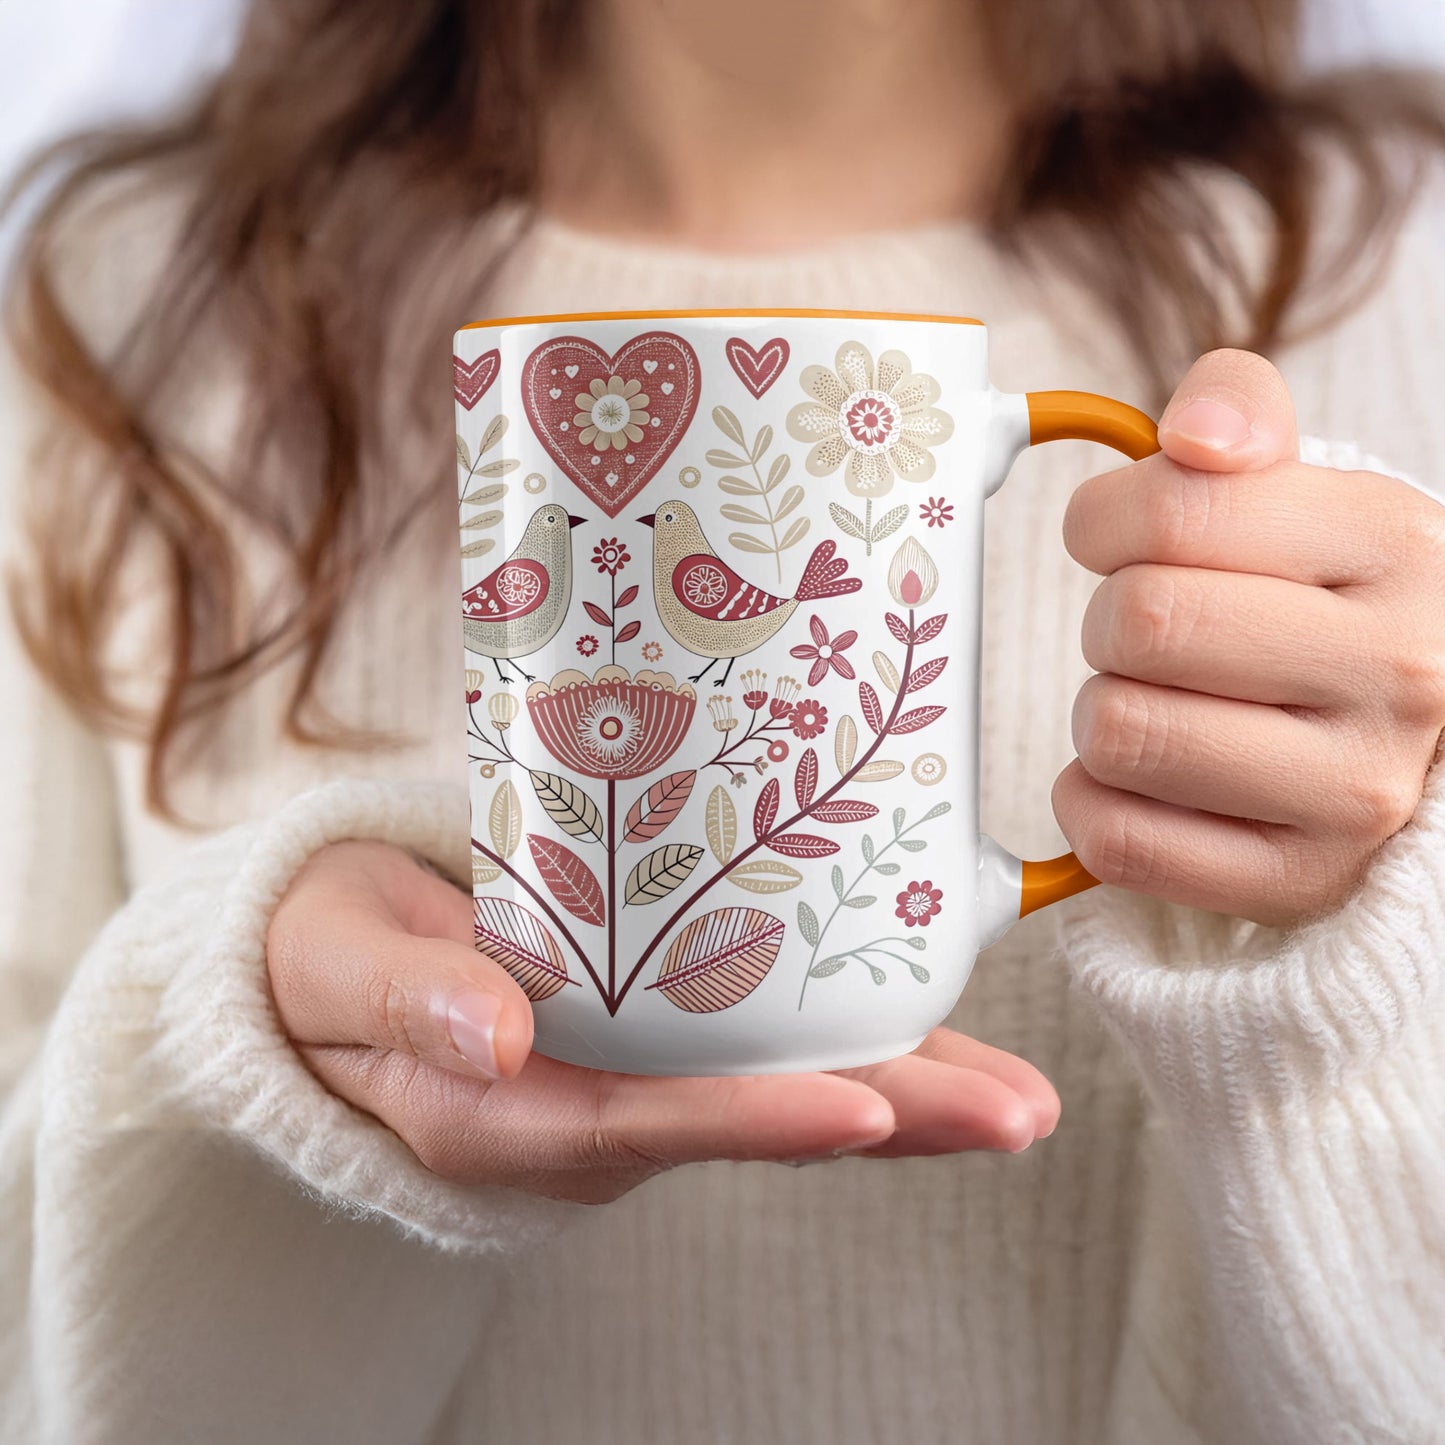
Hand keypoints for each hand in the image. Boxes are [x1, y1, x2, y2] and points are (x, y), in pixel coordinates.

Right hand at [266, 841, 1059, 1203]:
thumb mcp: (336, 963)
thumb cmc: (328, 956)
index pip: (645, 1124)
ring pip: (777, 1091)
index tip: (863, 1111)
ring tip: (1018, 1093)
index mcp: (507, 1111)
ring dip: (901, 1088)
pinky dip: (850, 1038)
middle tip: (1016, 1114)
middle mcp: (589, 1113)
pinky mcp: (652, 1040)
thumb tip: (491, 1034)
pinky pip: (761, 1047)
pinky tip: (932, 1021)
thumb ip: (404, 999)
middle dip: (887, 1120)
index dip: (755, 1121)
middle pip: (750, 1120)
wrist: (331, 962)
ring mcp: (630, 1081)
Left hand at [1056, 349, 1444, 928]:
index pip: (1174, 512)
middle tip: (1143, 633)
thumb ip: (1238, 413)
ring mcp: (1355, 793)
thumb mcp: (1306, 489)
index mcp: (1395, 544)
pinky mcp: (1298, 882)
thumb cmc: (1325, 601)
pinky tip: (1137, 779)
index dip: (1103, 521)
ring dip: (1101, 712)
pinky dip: (1091, 803)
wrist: (1413, 736)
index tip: (1115, 540)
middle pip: (1138, 624)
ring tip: (1153, 703)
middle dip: (1107, 620)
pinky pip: (1119, 840)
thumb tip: (1192, 435)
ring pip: (1120, 733)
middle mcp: (1399, 672)